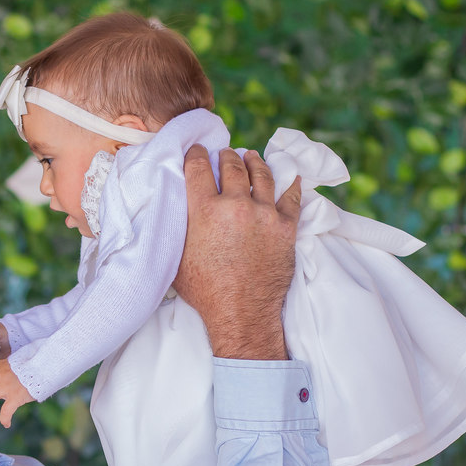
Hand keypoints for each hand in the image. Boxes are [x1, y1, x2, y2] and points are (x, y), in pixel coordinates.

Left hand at [0, 359, 33, 427]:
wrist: (48, 367)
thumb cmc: (37, 367)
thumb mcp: (20, 363)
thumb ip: (11, 369)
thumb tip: (10, 376)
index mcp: (3, 365)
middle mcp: (2, 374)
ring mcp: (7, 386)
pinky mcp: (16, 397)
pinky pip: (5, 412)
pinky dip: (4, 420)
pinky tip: (7, 424)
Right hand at [174, 146, 301, 359]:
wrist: (241, 314)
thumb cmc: (205, 291)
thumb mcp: (177, 256)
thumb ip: (178, 226)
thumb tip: (174, 208)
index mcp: (205, 210)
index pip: (199, 167)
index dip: (196, 154)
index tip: (197, 151)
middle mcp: (236, 205)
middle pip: (232, 165)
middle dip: (225, 156)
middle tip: (224, 154)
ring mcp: (265, 214)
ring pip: (262, 175)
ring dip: (254, 162)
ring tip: (251, 157)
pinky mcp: (287, 227)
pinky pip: (292, 197)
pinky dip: (291, 184)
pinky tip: (291, 177)